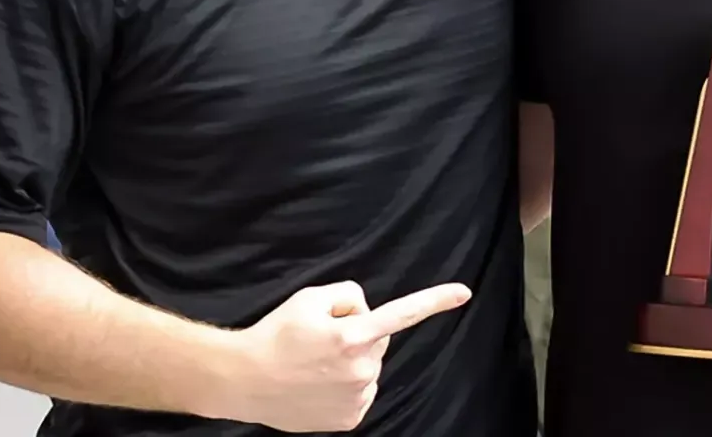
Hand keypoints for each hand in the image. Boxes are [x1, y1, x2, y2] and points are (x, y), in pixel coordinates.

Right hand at [219, 280, 470, 431]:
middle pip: (377, 338)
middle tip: (321, 337)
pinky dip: (346, 385)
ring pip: (369, 366)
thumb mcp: (309, 297)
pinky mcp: (351, 418)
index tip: (464, 293)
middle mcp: (361, 368)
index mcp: (352, 335)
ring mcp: (358, 397)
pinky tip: (319, 383)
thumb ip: (348, 296)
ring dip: (351, 360)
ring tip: (314, 363)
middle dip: (358, 333)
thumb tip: (366, 313)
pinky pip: (361, 391)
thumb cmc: (276, 334)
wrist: (246, 380)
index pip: (401, 314)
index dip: (434, 301)